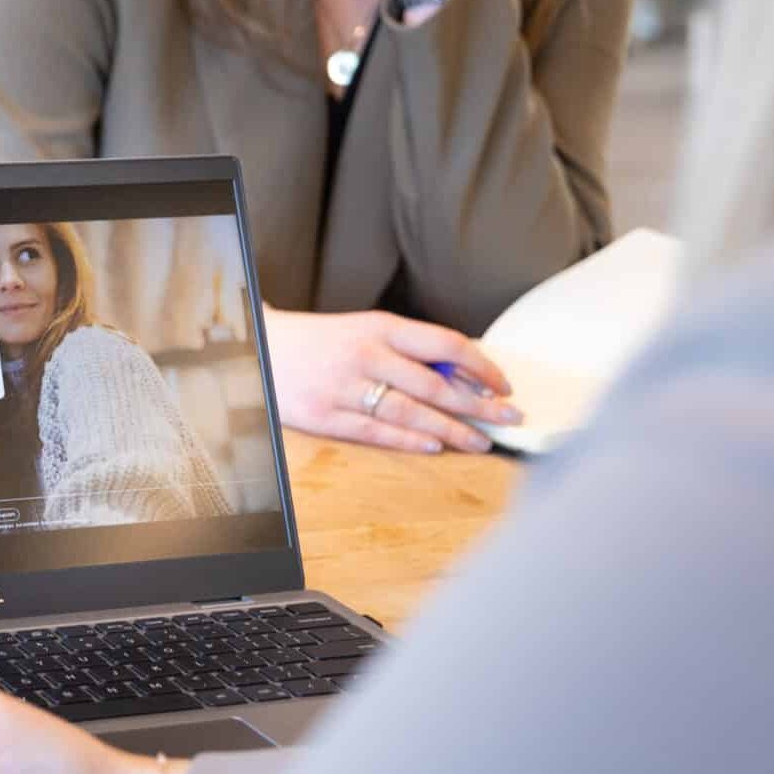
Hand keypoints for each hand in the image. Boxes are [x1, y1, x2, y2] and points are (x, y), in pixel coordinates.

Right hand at [262, 306, 518, 453]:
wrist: (263, 347)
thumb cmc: (325, 341)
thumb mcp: (367, 330)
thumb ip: (409, 349)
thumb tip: (465, 374)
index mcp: (381, 327)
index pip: (445, 344)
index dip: (481, 367)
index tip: (505, 386)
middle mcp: (367, 355)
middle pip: (435, 385)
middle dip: (479, 405)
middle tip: (510, 419)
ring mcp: (345, 387)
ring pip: (411, 413)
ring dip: (452, 430)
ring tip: (481, 442)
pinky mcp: (325, 415)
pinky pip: (376, 432)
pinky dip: (409, 441)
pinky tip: (436, 447)